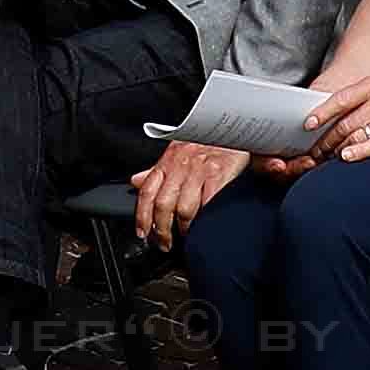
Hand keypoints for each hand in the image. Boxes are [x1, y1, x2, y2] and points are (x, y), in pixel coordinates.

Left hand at [130, 137, 251, 240]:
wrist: (233, 126)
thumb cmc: (205, 140)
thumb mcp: (176, 151)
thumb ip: (156, 170)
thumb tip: (135, 182)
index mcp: (167, 160)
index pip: (147, 192)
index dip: (142, 216)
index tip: (142, 233)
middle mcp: (180, 165)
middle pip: (162, 205)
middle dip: (161, 230)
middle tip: (164, 243)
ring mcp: (199, 170)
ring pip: (183, 208)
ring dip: (183, 228)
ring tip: (185, 235)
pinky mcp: (218, 174)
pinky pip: (207, 204)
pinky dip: (204, 219)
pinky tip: (203, 226)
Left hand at [312, 76, 369, 160]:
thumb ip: (353, 97)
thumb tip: (325, 112)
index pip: (341, 100)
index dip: (323, 113)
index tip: (308, 124)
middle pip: (345, 124)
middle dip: (325, 139)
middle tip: (312, 148)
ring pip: (355, 137)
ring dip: (336, 148)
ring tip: (324, 155)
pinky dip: (358, 152)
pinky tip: (346, 156)